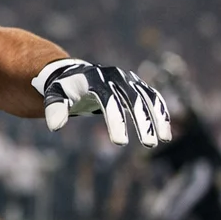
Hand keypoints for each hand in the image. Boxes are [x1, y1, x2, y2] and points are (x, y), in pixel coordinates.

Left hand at [32, 59, 171, 146]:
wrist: (74, 75)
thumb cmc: (63, 91)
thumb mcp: (54, 97)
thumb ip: (54, 109)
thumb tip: (56, 126)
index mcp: (94, 80)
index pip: (109, 101)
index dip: (116, 121)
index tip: (120, 143)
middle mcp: (115, 77)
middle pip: (133, 99)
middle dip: (143, 121)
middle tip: (149, 144)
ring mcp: (128, 79)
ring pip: (148, 97)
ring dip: (157, 118)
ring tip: (163, 140)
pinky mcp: (136, 85)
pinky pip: (153, 97)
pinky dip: (161, 112)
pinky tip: (166, 132)